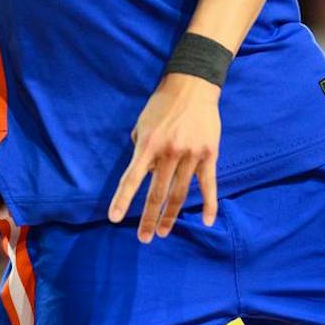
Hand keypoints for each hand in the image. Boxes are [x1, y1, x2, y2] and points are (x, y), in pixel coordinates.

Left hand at [107, 73, 220, 241]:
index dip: (123, 200)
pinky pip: (209, 184)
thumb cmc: (162, 104)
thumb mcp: (142, 124)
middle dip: (149, 218)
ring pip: (180, 193)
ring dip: (171, 216)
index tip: (115, 218)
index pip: (132, 178)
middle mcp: (169, 153)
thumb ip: (141, 151)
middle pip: (158, 193)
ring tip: (164, 232)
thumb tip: (144, 174)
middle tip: (144, 238)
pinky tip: (206, 221)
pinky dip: (209, 204)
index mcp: (149, 145)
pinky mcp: (209, 155)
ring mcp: (191, 155)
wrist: (193, 86)